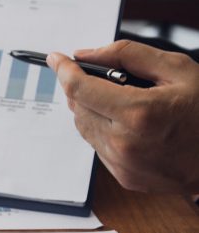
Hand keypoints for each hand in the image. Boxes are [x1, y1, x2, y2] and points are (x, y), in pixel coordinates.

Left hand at [48, 40, 198, 193]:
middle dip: (82, 87)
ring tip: (120, 100)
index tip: (56, 58)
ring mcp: (123, 164)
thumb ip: (127, 55)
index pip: (79, 88)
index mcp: (139, 113)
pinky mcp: (124, 177)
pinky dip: (103, 129)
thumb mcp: (177, 69)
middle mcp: (125, 143)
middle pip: (78, 107)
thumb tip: (85, 55)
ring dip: (92, 109)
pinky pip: (97, 146)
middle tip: (99, 77)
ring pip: (84, 127)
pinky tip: (128, 123)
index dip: (63, 70)